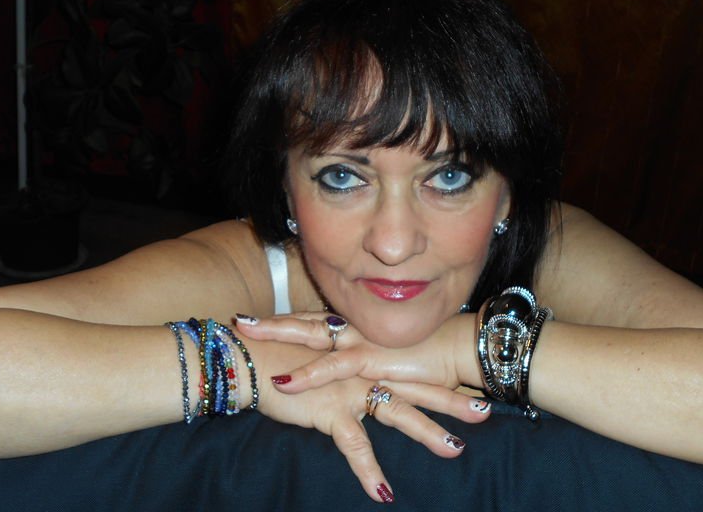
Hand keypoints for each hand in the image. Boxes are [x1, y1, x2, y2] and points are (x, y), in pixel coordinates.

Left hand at [235, 311, 481, 392]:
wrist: (461, 348)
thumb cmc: (431, 351)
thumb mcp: (393, 352)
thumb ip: (370, 355)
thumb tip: (357, 363)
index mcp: (359, 324)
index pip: (315, 320)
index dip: (287, 320)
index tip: (261, 320)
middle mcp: (355, 327)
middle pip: (304, 321)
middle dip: (272, 322)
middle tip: (241, 321)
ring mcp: (360, 340)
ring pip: (309, 336)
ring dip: (276, 335)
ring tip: (247, 334)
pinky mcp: (370, 359)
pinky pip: (332, 367)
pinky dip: (307, 375)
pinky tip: (284, 382)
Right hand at [236, 313, 490, 503]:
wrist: (250, 356)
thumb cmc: (282, 356)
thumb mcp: (321, 357)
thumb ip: (344, 366)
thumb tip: (361, 377)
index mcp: (366, 358)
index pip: (410, 369)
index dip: (441, 378)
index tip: (473, 386)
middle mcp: (365, 371)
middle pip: (416, 387)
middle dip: (452, 401)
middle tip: (485, 412)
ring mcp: (350, 389)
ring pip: (398, 413)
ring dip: (428, 432)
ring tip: (455, 449)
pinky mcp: (330, 410)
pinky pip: (355, 446)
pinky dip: (368, 471)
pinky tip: (383, 492)